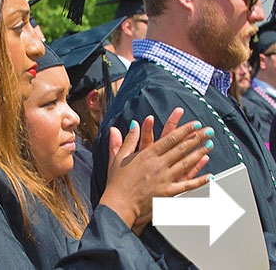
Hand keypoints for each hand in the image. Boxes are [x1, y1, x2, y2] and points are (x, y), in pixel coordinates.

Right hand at [99, 110, 213, 232]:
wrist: (119, 204)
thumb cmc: (117, 182)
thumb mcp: (119, 157)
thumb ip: (128, 140)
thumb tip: (133, 124)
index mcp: (147, 155)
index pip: (170, 139)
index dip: (184, 130)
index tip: (194, 124)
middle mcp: (158, 165)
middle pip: (181, 148)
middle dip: (197, 138)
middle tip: (209, 131)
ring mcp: (165, 179)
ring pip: (186, 163)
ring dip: (199, 153)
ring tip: (210, 144)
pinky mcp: (168, 192)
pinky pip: (187, 185)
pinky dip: (199, 181)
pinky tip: (210, 176)